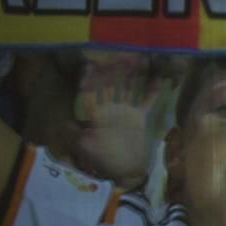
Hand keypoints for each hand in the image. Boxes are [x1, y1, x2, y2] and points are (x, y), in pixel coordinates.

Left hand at [69, 51, 174, 187]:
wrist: (126, 173)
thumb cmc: (104, 160)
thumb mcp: (84, 146)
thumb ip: (74, 131)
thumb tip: (65, 117)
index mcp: (95, 114)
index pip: (89, 92)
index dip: (88, 79)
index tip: (88, 64)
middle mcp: (109, 108)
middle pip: (108, 84)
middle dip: (109, 69)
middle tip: (112, 52)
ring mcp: (125, 111)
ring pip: (127, 87)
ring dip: (130, 73)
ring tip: (134, 56)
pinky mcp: (139, 117)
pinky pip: (147, 101)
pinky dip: (153, 91)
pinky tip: (160, 78)